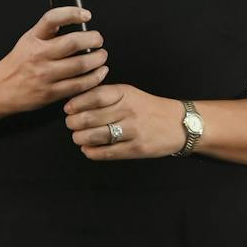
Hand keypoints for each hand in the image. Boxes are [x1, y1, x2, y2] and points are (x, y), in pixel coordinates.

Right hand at [0, 7, 106, 115]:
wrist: (0, 89)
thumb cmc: (19, 62)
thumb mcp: (28, 39)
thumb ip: (48, 30)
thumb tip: (75, 19)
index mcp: (33, 38)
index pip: (52, 19)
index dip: (72, 13)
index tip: (87, 15)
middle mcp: (38, 55)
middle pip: (72, 43)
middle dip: (93, 39)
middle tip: (99, 40)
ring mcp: (44, 75)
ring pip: (79, 65)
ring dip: (97, 59)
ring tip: (102, 56)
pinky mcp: (50, 93)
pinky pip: (78, 86)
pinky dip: (93, 78)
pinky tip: (99, 73)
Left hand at [63, 84, 185, 159]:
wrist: (178, 124)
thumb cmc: (149, 108)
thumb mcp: (130, 93)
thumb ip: (107, 95)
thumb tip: (77, 100)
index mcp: (125, 93)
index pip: (95, 96)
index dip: (77, 103)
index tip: (68, 108)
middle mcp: (128, 110)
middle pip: (90, 117)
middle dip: (74, 122)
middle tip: (70, 124)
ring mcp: (132, 131)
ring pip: (96, 136)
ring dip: (80, 138)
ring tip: (78, 137)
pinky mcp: (136, 149)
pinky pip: (107, 153)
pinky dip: (92, 152)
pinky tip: (88, 149)